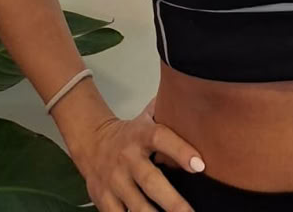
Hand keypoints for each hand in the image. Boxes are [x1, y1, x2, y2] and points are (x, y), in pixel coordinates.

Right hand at [76, 97, 204, 211]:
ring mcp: (114, 181)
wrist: (91, 142)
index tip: (200, 165)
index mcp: (140, 135)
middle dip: (172, 201)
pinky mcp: (104, 199)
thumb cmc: (130, 133)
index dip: (180, 150)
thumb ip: (168, 111)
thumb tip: (196, 92)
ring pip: (137, 205)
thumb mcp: (147, 117)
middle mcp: (127, 158)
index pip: (161, 138)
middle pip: (150, 180)